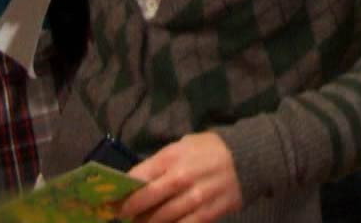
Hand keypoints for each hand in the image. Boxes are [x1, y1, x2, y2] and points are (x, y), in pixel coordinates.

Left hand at [121, 132, 243, 222]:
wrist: (248, 158)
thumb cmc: (209, 150)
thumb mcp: (183, 145)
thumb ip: (160, 163)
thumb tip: (135, 182)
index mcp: (173, 156)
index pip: (139, 176)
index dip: (123, 191)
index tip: (111, 201)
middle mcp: (182, 177)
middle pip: (148, 199)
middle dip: (130, 211)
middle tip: (122, 216)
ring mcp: (196, 197)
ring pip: (164, 218)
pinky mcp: (209, 213)